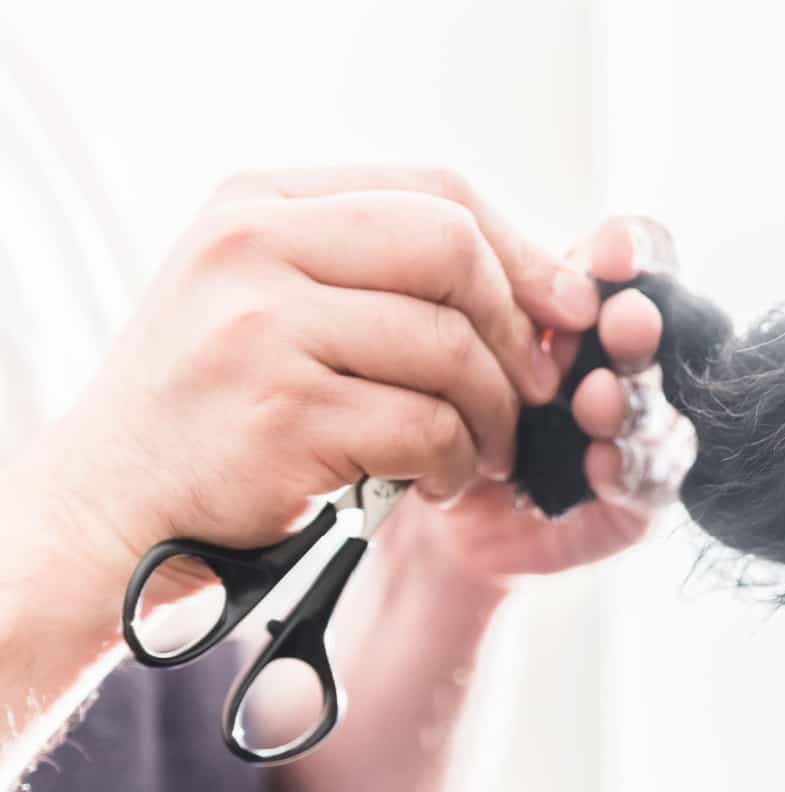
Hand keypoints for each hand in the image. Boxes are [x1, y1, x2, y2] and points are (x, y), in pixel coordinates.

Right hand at [23, 166, 599, 602]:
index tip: (564, 311)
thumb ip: (376, 270)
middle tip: (529, 392)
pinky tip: (439, 483)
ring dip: (492, 414)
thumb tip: (545, 287)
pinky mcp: (284, 414)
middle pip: (452, 250)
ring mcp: (263, 328)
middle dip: (513, 328)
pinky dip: (456, 463)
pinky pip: (427, 427)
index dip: (519, 252)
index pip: (434, 192)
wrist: (116, 503)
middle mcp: (254, 248)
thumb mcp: (270, 300)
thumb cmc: (220, 405)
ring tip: (484, 452)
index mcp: (260, 204)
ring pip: (449, 348)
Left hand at [389, 216, 684, 586]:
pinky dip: (628, 470)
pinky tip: (600, 461)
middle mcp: (618, 368)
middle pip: (653, 338)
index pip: (634, 267)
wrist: (415, 501)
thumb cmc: (428, 403)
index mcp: (583, 312)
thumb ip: (475, 292)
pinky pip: (648, 489)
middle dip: (638, 327)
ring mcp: (630, 440)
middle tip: (622, 319)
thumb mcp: (445, 337)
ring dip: (633, 403)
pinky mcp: (628, 510)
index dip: (636, 254)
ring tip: (598, 398)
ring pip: (660, 414)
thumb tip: (475, 233)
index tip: (613, 250)